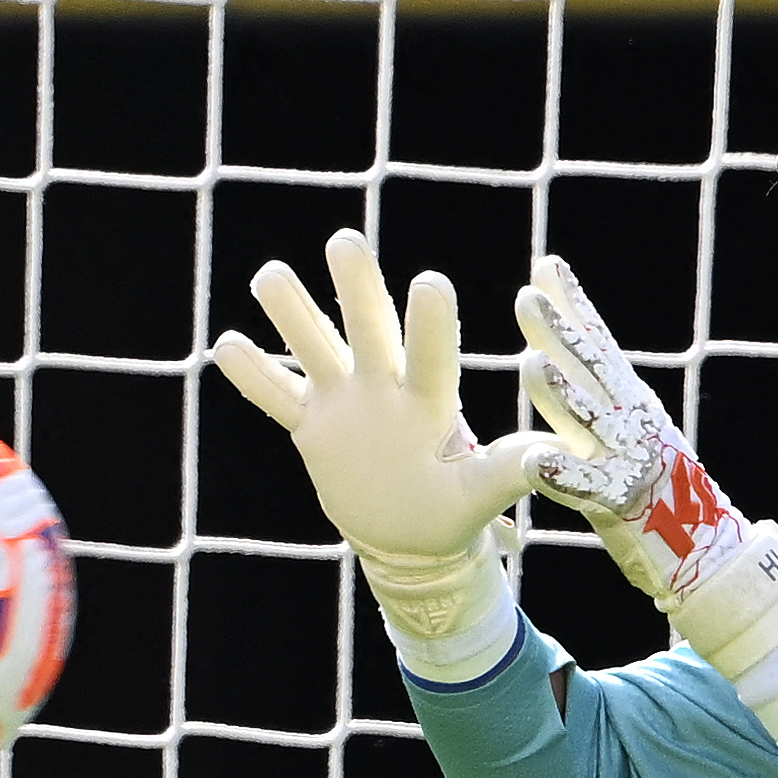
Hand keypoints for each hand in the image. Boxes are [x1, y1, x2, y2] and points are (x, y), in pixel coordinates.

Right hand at [210, 230, 552, 685]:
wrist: (409, 537)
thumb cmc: (451, 513)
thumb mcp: (480, 497)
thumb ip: (507, 473)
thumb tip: (552, 461)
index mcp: (428, 403)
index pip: (430, 354)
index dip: (428, 322)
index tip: (427, 282)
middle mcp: (383, 389)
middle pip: (368, 328)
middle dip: (356, 287)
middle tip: (344, 240)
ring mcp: (345, 403)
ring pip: (314, 348)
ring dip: (292, 314)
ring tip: (270, 275)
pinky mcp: (314, 426)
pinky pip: (276, 397)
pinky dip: (253, 375)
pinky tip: (225, 344)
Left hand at [511, 255, 777, 763]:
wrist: (710, 561)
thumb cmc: (661, 502)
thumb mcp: (627, 444)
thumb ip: (591, 411)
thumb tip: (556, 366)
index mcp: (636, 408)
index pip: (601, 346)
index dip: (575, 305)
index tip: (548, 267)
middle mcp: (636, 428)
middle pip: (594, 370)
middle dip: (562, 331)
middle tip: (529, 294)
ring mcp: (632, 465)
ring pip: (590, 423)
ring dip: (562, 394)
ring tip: (529, 363)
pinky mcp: (623, 508)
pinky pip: (587, 491)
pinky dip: (563, 477)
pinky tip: (537, 464)